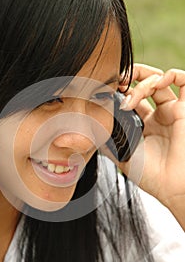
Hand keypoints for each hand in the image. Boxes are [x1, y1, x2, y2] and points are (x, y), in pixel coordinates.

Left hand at [119, 64, 184, 228]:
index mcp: (143, 125)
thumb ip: (107, 141)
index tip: (107, 91)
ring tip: (130, 96)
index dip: (120, 91)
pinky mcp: (184, 109)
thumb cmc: (150, 175)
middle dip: (130, 77)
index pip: (131, 98)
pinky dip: (169, 75)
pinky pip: (183, 81)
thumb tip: (87, 130)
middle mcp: (157, 116)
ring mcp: (171, 111)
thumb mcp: (121, 156)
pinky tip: (154, 84)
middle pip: (144, 84)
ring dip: (143, 80)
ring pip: (158, 80)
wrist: (170, 186)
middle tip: (118, 80)